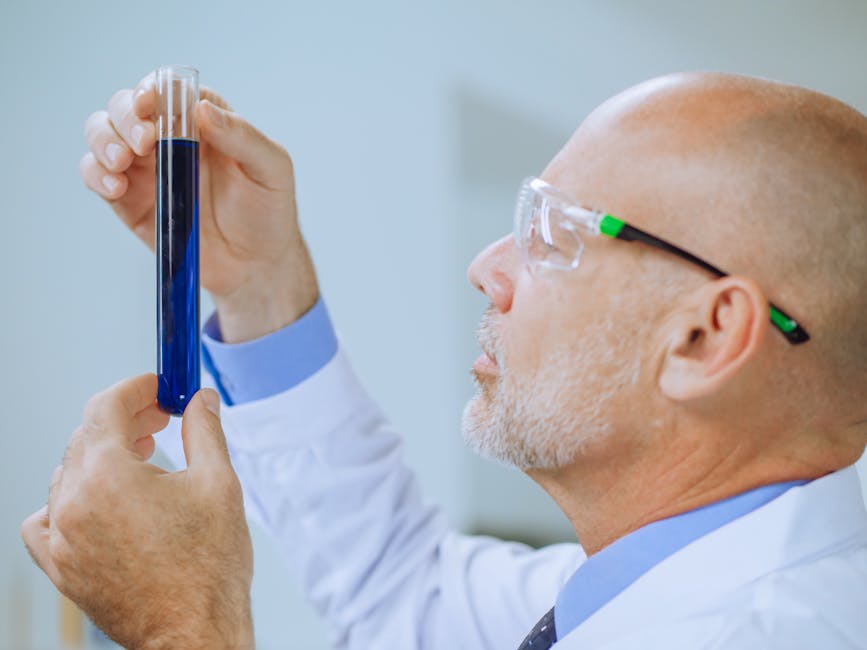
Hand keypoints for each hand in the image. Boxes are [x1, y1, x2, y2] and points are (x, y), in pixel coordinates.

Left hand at [21, 376, 253, 649]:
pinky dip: (67, 501)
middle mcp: (74, 503)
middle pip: (87, 436)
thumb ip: (203, 430)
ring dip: (101, 456)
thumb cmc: (210, 566)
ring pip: (67, 472)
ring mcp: (62, 538)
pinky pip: (45, 519)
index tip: (158, 387)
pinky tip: (99, 503)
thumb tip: (201, 399)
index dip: (135, 388)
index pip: (106, 407)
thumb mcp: (218, 483)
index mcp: (110, 475)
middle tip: (162, 422)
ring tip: (142, 462)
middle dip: (125, 420)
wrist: (194, 633)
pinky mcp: (61, 567)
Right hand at [80, 73, 318, 341]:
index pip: (168, 89)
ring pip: (103, 134)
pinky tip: (115, 186)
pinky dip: (96, 174)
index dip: (154, 90)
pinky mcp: (132, 201)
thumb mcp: (272, 170)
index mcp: (203, 122)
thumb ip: (243, 137)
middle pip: (127, 106)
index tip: (152, 106)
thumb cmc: (268, 213)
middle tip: (143, 142)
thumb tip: (203, 109)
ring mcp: (147, 169)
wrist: (256, 266)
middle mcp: (169, 139)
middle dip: (125, 116)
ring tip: (121, 163)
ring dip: (103, 140)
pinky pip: (97, 176)